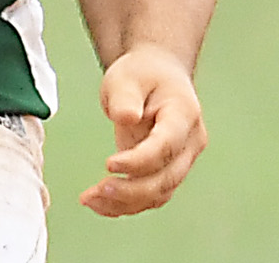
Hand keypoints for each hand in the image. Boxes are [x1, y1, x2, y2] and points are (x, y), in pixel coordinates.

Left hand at [80, 45, 208, 216]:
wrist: (157, 76)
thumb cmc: (142, 74)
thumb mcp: (126, 76)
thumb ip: (125, 97)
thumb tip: (126, 118)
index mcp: (184, 114)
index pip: (166, 145)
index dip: (140, 161)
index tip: (109, 164)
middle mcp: (189, 143)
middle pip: (167, 177)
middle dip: (132, 190)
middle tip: (97, 190)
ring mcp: (180, 161)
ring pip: (159, 193)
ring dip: (125, 202)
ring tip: (89, 199)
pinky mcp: (165, 172)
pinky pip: (150, 196)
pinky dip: (125, 204)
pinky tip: (98, 203)